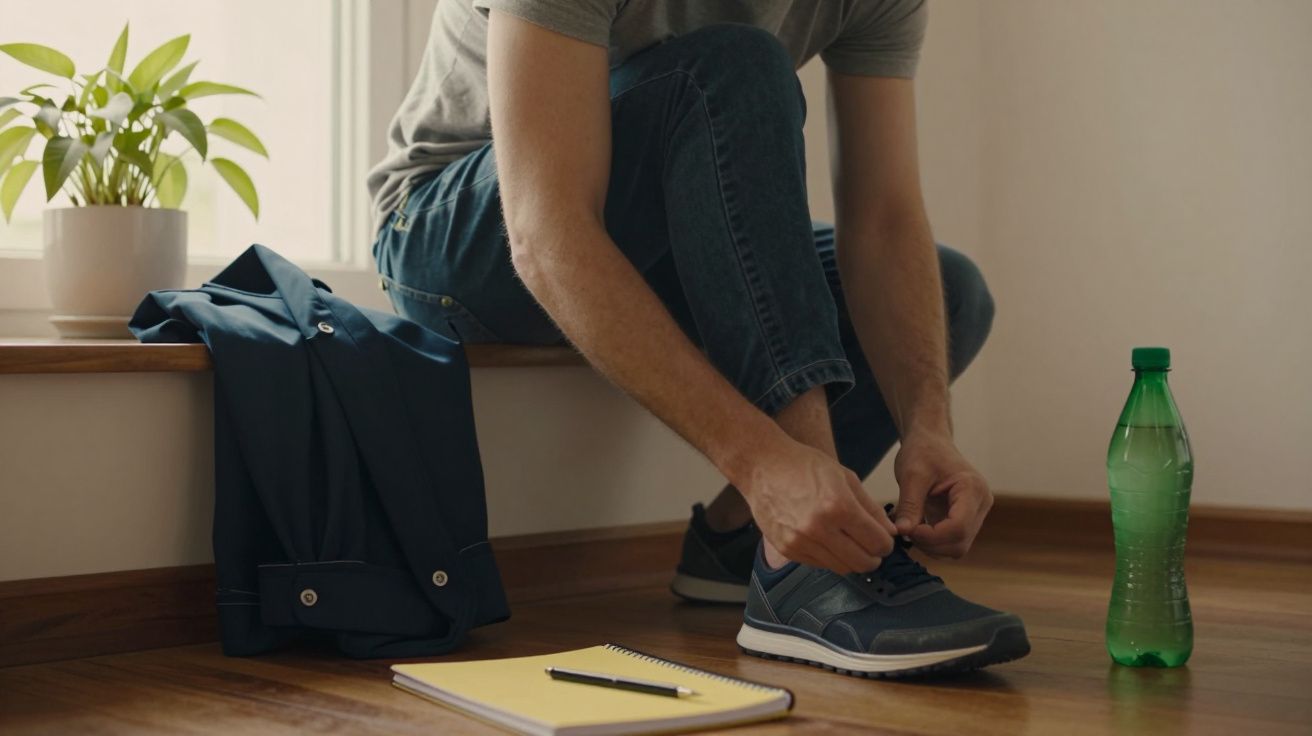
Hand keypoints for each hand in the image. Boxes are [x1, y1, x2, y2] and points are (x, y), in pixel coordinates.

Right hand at [738, 437, 895, 572]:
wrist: (762, 466)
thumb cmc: (803, 465)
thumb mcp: (845, 477)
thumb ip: (870, 507)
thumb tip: (890, 532)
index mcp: (838, 506)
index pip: (878, 542)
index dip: (886, 543)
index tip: (884, 539)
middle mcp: (819, 528)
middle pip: (862, 563)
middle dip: (873, 557)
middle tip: (871, 546)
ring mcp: (800, 541)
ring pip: (842, 568)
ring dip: (851, 559)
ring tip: (849, 542)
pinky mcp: (787, 549)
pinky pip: (819, 565)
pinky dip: (829, 557)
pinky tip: (827, 540)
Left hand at [893, 431, 992, 557]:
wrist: (930, 441)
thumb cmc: (923, 451)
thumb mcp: (912, 475)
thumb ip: (909, 504)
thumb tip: (902, 532)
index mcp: (972, 489)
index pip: (958, 527)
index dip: (931, 536)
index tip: (907, 529)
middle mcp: (980, 504)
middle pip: (960, 542)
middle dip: (930, 543)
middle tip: (905, 529)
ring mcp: (975, 514)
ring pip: (956, 547)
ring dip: (931, 546)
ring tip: (909, 527)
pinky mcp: (965, 520)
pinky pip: (951, 542)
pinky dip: (932, 542)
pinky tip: (916, 528)